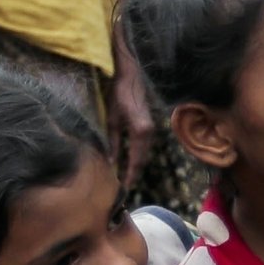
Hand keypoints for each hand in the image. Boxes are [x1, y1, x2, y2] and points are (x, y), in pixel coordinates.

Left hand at [111, 60, 156, 187]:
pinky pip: (145, 146)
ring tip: (126, 177)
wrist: (131, 76)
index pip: (136, 160)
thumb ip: (112, 142)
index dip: (130, 175)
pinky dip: (138, 156)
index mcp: (140, 132)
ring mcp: (152, 129)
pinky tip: (130, 162)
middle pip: (143, 159)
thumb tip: (111, 162)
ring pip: (145, 154)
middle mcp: (149, 133)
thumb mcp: (111, 120)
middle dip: (134, 173)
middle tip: (125, 187)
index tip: (124, 188)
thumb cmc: (118, 95)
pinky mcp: (150, 126)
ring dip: (136, 165)